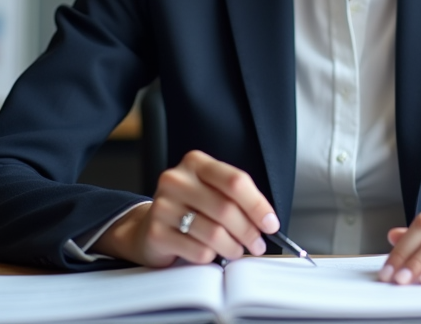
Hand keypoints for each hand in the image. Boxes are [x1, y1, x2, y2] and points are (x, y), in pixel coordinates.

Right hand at [95, 150, 280, 266]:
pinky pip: (198, 250)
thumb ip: (237, 198)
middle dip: (249, 231)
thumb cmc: (190, 209)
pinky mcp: (156, 233)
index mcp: (195, 163)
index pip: (235, 181)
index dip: (257, 205)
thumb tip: (267, 221)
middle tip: (258, 244)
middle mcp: (176, 179)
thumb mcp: (211, 191)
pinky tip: (210, 253)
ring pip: (214, 233)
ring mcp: (163, 205)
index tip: (271, 224)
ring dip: (233, 247)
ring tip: (237, 250)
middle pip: (226, 209)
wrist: (149, 227)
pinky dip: (211, 256)